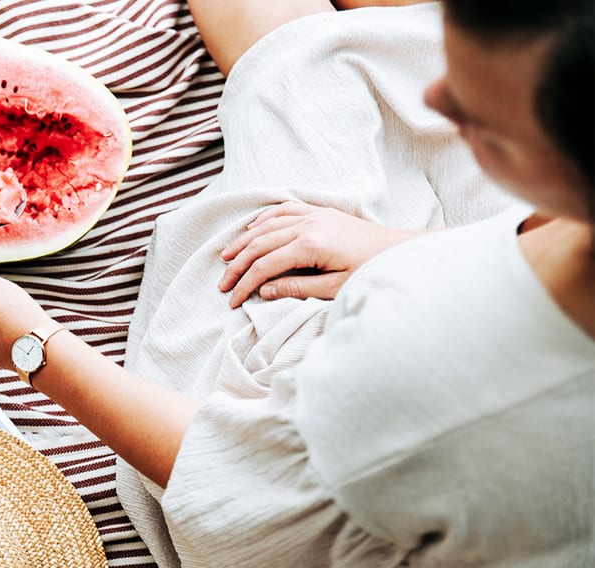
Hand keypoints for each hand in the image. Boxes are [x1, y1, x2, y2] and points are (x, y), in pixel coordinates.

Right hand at [218, 202, 430, 306]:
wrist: (401, 251)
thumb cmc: (372, 272)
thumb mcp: (335, 287)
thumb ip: (297, 288)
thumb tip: (265, 291)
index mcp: (311, 245)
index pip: (265, 265)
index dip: (245, 283)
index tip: (232, 299)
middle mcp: (309, 225)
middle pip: (260, 244)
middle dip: (237, 265)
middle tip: (223, 283)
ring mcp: (314, 215)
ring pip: (267, 225)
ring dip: (244, 240)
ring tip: (226, 256)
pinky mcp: (321, 213)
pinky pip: (285, 210)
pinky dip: (264, 219)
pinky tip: (252, 228)